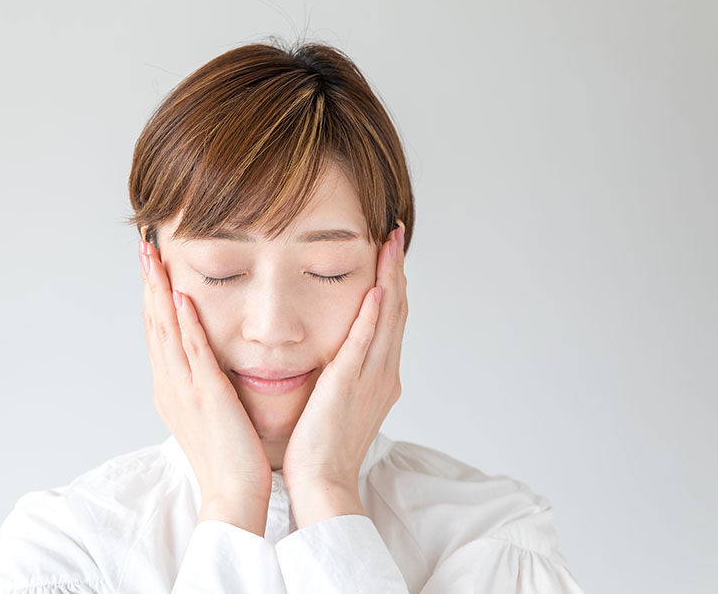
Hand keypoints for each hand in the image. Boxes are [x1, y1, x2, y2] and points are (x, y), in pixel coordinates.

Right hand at [139, 239, 272, 534]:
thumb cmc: (230, 456)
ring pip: (165, 331)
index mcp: (170, 388)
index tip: (151, 264)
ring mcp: (184, 390)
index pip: (157, 332)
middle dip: (148, 283)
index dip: (152, 295)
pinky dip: (185, 324)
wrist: (233, 494)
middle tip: (144, 246)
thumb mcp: (210, 410)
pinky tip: (180, 297)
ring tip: (154, 258)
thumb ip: (203, 380)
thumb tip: (205, 357)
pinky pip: (192, 353)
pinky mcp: (206, 396)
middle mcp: (170, 385)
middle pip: (153, 323)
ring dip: (159, 291)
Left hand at [281, 222, 407, 527]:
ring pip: (387, 319)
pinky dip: (373, 315)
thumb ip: (341, 375)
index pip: (389, 321)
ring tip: (389, 244)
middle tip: (394, 234)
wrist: (322, 483)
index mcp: (380, 378)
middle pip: (396, 311)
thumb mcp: (336, 403)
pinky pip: (364, 344)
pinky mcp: (349, 386)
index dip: (392, 284)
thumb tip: (335, 356)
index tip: (388, 253)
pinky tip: (376, 288)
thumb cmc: (321, 449)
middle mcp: (383, 374)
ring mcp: (370, 380)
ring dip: (390, 279)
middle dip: (396, 270)